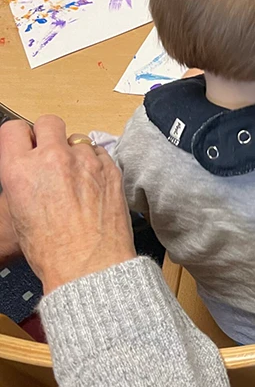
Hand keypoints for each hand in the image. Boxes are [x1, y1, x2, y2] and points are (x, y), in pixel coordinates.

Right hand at [0, 117, 135, 293]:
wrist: (89, 264)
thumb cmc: (51, 249)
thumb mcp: (17, 212)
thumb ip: (23, 179)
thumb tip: (28, 166)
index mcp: (20, 169)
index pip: (13, 129)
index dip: (20, 137)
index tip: (26, 144)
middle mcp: (52, 158)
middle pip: (49, 122)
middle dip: (49, 134)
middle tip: (51, 153)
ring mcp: (85, 161)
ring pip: (78, 139)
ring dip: (75, 152)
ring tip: (76, 176)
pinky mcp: (110, 167)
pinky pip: (99, 152)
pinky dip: (95, 163)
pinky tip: (93, 183)